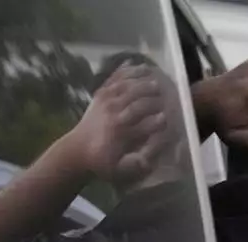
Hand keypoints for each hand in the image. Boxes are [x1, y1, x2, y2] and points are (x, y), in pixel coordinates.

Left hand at [68, 64, 172, 181]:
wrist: (78, 150)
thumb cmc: (103, 162)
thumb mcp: (119, 170)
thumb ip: (134, 164)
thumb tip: (149, 158)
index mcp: (121, 132)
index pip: (144, 123)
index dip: (159, 120)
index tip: (169, 118)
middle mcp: (114, 113)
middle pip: (138, 100)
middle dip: (154, 97)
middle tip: (170, 94)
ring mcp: (106, 100)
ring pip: (128, 85)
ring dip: (144, 81)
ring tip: (158, 77)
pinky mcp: (101, 93)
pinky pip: (116, 78)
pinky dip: (128, 70)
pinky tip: (140, 65)